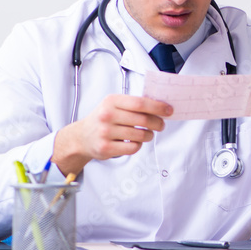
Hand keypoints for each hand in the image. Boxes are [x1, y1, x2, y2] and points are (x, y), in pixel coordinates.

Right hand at [53, 94, 171, 175]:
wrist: (81, 137)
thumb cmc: (104, 119)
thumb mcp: (114, 105)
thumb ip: (134, 104)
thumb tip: (161, 106)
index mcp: (112, 101)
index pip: (140, 103)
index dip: (158, 107)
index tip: (169, 110)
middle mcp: (107, 115)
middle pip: (143, 120)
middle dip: (158, 123)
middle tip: (161, 125)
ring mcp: (105, 132)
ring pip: (140, 135)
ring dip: (149, 135)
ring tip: (147, 134)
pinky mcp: (106, 148)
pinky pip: (133, 148)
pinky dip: (138, 145)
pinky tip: (134, 142)